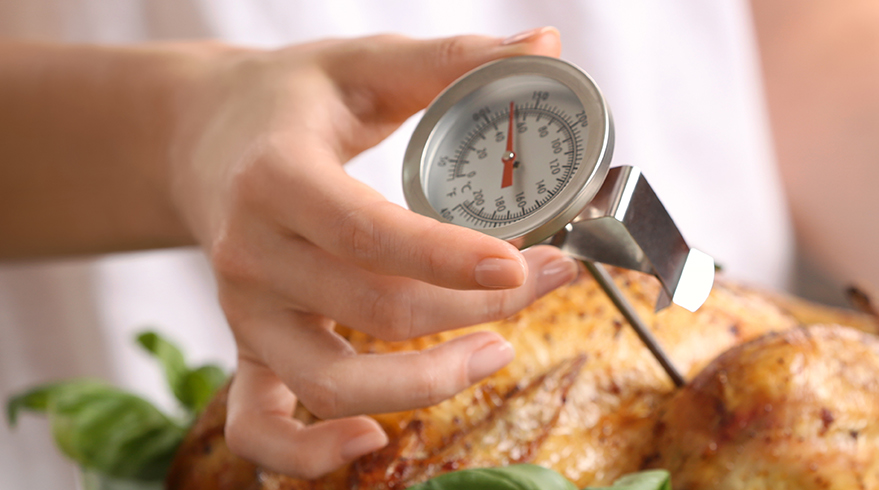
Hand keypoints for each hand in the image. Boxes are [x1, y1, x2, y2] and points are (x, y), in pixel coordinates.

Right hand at [166, 28, 573, 477]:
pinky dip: (309, 455)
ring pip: (330, 381)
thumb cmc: (295, 101)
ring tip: (499, 350)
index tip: (522, 263)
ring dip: (423, 384)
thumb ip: (455, 59)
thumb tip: (545, 46)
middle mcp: (252, 256)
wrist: (203, 139)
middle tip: (553, 278)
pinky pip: (262, 430)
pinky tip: (374, 439)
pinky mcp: (247, 350)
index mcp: (276, 179)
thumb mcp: (364, 62)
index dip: (446, 258)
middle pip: (375, 309)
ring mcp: (246, 313)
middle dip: (478, 307)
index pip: (367, 233)